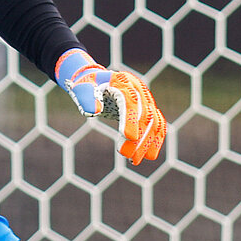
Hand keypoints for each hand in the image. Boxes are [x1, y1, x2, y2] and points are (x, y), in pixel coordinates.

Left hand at [54, 49, 166, 164]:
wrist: (98, 80)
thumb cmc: (88, 85)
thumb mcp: (82, 88)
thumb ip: (86, 98)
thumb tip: (94, 111)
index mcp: (122, 81)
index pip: (131, 101)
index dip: (131, 119)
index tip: (129, 137)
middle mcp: (138, 89)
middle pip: (145, 114)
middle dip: (138, 137)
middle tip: (126, 155)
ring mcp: (146, 99)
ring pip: (154, 122)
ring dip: (148, 143)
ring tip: (135, 161)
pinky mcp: (148, 109)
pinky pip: (158, 124)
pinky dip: (155, 140)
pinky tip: (148, 155)